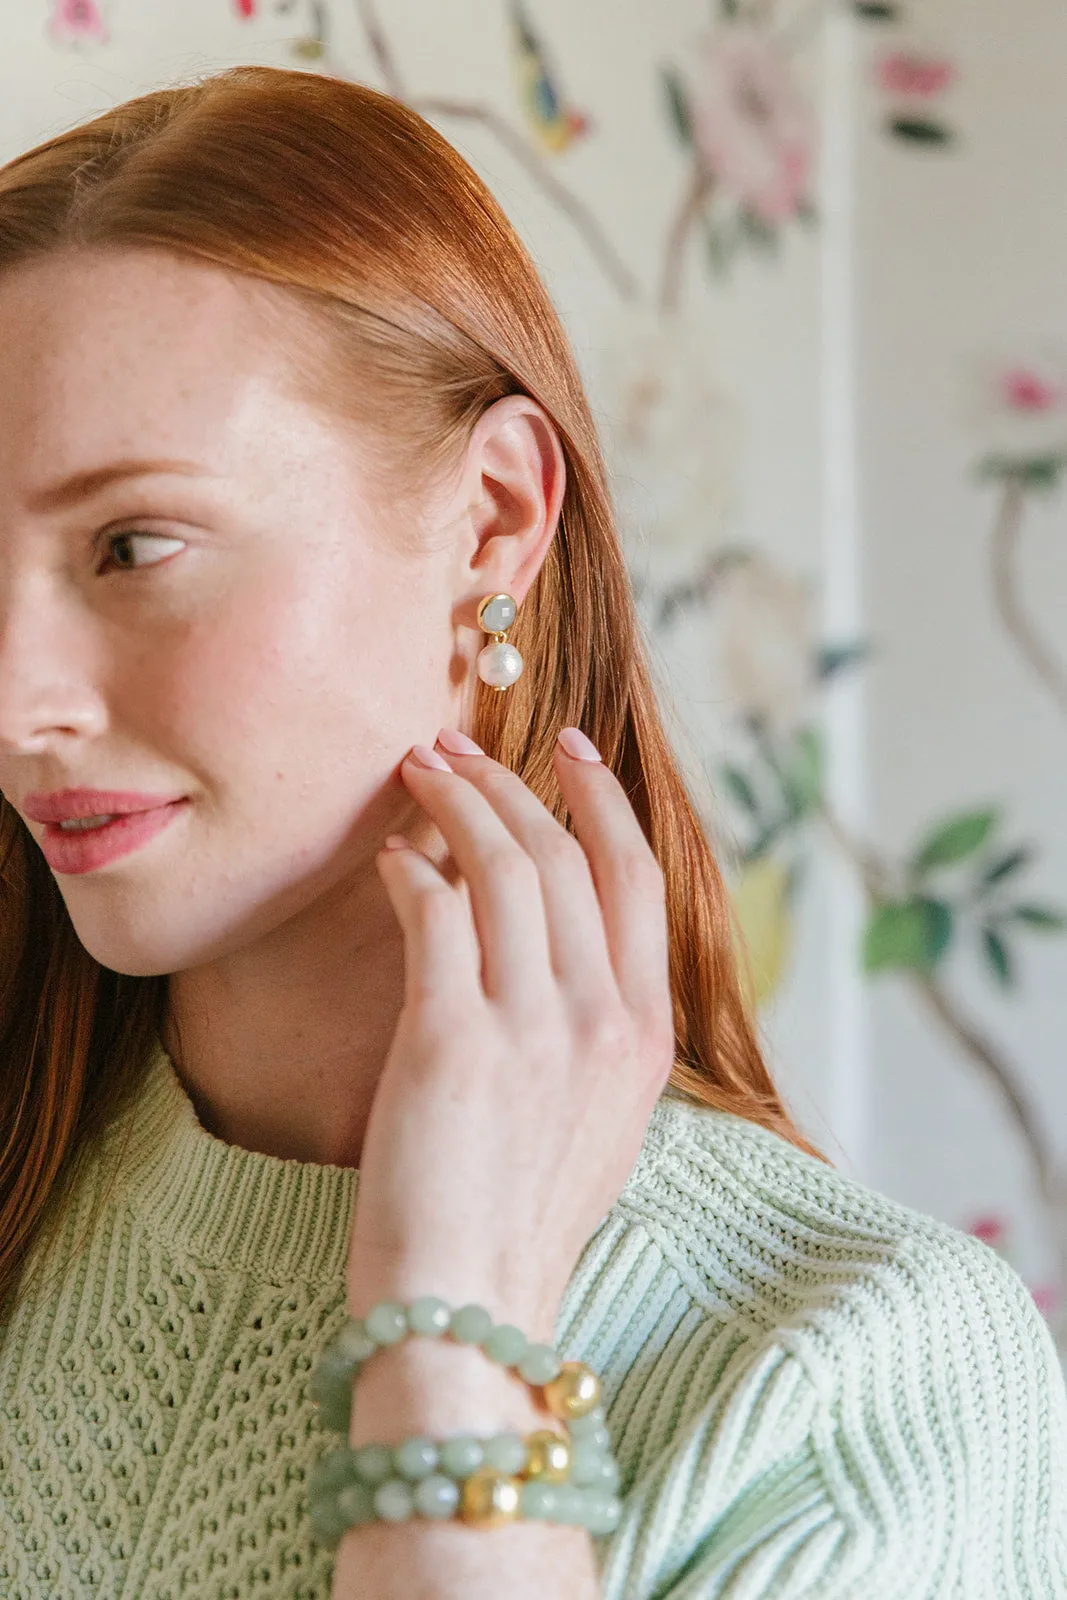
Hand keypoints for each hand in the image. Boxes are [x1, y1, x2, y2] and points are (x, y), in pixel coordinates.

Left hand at [345, 726, 675, 1337]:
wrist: (468, 1307)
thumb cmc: (519, 1218)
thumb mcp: (600, 1121)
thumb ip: (597, 1029)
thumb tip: (560, 944)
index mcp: (645, 1035)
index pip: (639, 879)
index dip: (604, 801)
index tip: (571, 753)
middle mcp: (602, 1019)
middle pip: (567, 855)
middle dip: (513, 783)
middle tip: (460, 750)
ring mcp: (533, 1027)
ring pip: (505, 866)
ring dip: (458, 803)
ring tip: (417, 775)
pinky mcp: (452, 1040)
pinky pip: (436, 913)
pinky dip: (411, 870)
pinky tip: (390, 860)